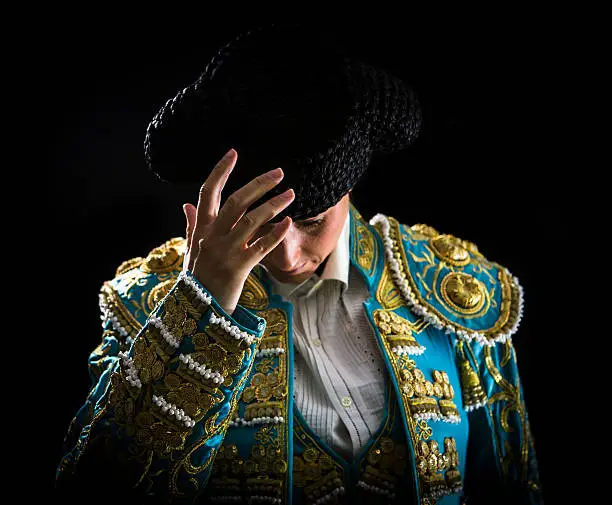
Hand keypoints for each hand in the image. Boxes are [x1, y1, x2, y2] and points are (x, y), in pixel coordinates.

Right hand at [182, 148, 293, 314]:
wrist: (198, 310)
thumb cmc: (197, 278)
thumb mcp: (190, 250)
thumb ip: (191, 225)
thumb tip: (186, 204)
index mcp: (201, 228)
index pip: (208, 192)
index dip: (220, 170)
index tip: (234, 152)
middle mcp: (212, 236)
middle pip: (235, 201)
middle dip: (258, 184)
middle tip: (279, 172)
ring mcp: (225, 252)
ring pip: (252, 220)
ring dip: (274, 205)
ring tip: (291, 194)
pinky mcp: (239, 268)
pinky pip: (261, 247)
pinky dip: (275, 234)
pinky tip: (288, 223)